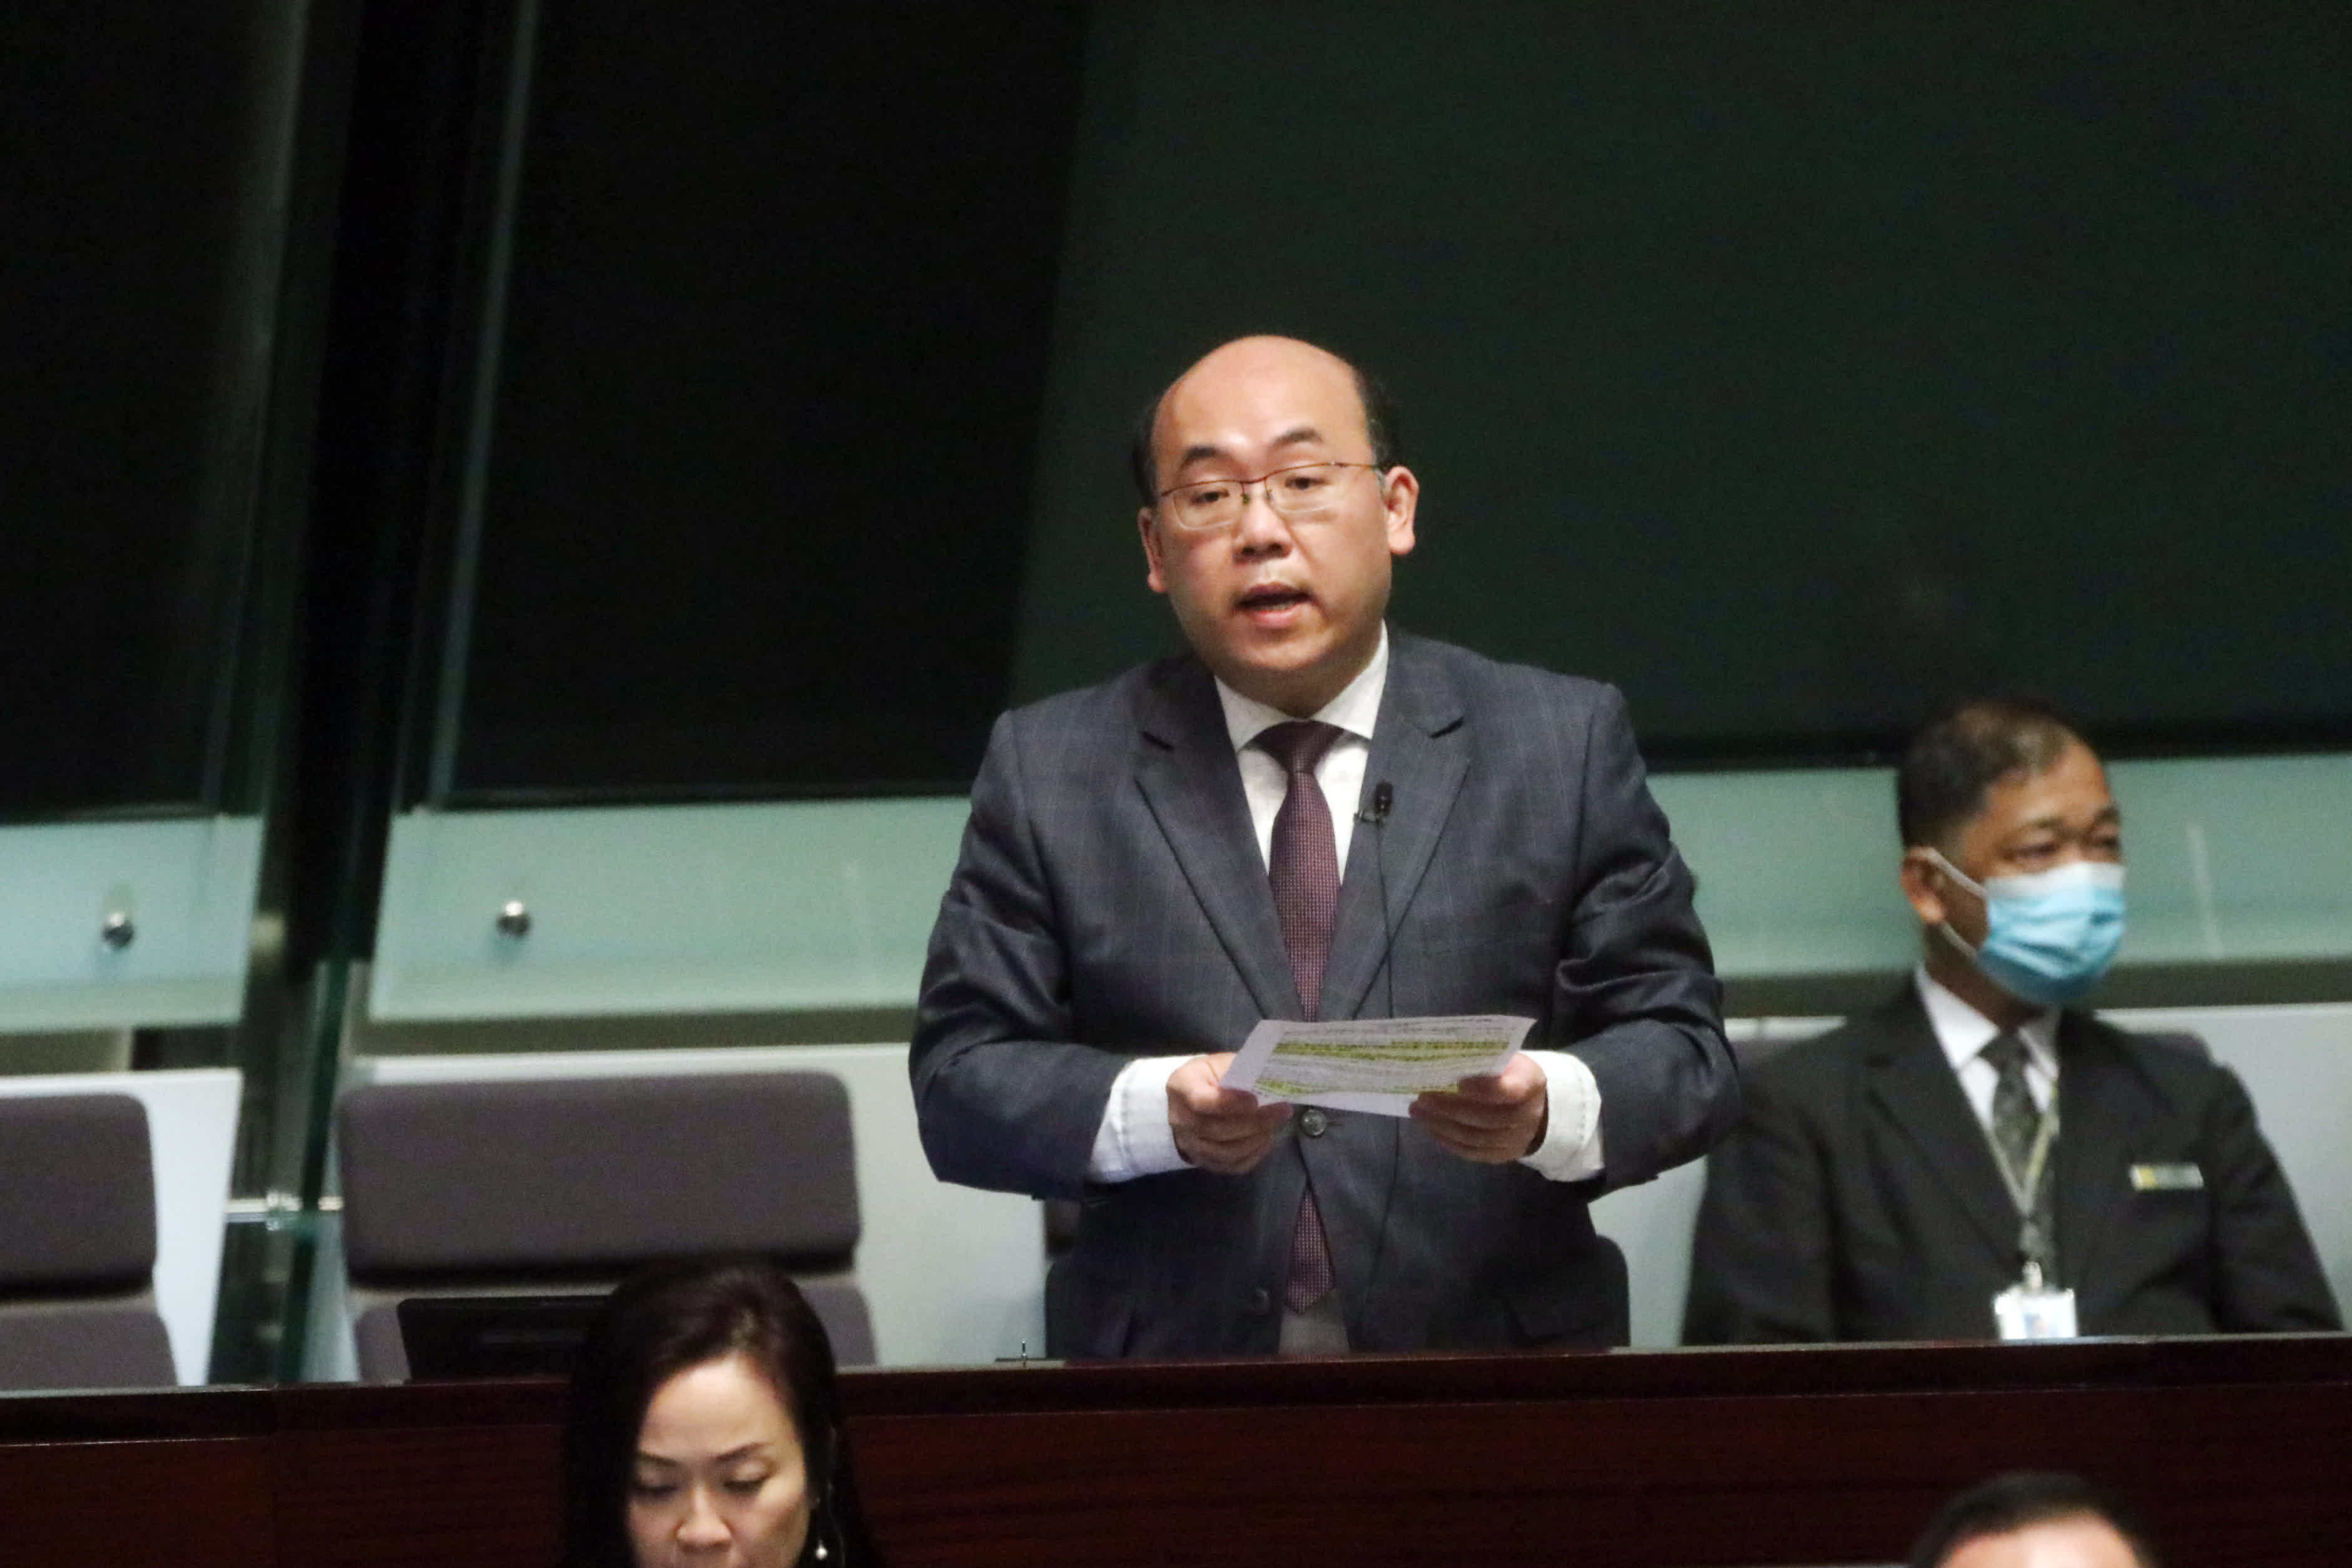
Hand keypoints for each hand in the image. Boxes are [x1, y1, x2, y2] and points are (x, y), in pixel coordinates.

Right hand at [1169, 1052, 1291, 1174]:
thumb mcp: (1219, 1063)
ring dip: (1255, 1140)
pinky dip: (1251, 1156)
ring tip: (1274, 1126)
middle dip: (1254, 1122)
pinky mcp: (1202, 1160)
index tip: (1255, 1100)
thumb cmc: (1209, 1076)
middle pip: (1216, 1129)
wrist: (1189, 1098)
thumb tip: (1269, 1081)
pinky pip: (1229, 1166)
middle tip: (1281, 1111)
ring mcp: (1189, 1143)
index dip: (1229, 1103)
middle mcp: (1180, 1118)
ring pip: (1225, 1152)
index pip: (1201, 1101)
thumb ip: (1239, 1071)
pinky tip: (1265, 1142)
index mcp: (1181, 1086)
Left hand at [1410, 1053, 1548, 1162]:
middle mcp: (1528, 1116)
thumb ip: (1482, 1059)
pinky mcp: (1502, 1155)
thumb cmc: (1509, 1073)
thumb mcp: (1504, 1058)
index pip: (1511, 1091)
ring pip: (1477, 1139)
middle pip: (1488, 1119)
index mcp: (1531, 1084)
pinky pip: (1473, 1153)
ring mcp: (1517, 1140)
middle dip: (1451, 1109)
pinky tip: (1430, 1128)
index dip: (1486, 1089)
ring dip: (1443, 1126)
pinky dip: (1448, 1141)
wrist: (1533, 1104)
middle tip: (1422, 1098)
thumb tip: (1442, 1056)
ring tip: (1418, 1113)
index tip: (1459, 1083)